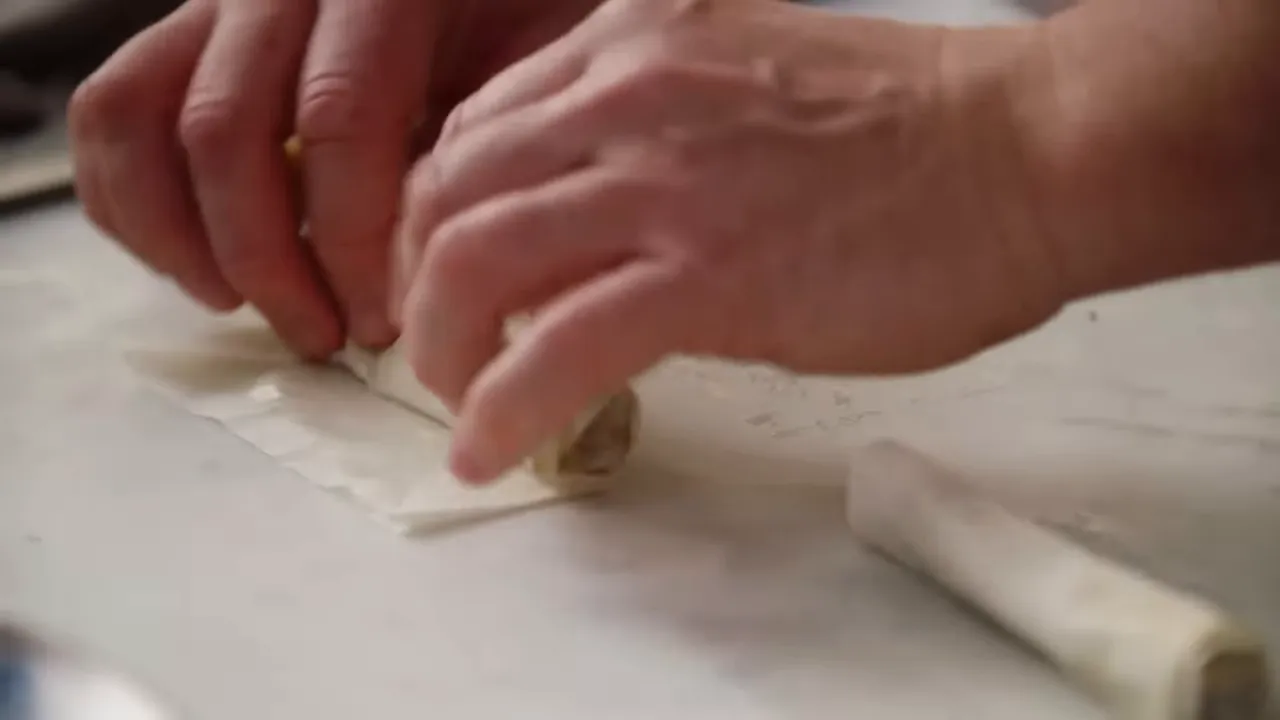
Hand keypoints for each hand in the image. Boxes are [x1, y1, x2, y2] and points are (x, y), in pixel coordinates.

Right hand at [69, 0, 600, 357]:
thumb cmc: (530, 17)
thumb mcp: (545, 61)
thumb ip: (493, 140)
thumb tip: (452, 265)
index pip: (339, 117)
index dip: (351, 239)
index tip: (381, 323)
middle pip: (225, 129)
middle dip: (267, 260)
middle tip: (322, 337)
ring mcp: (221, 4)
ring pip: (140, 119)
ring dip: (181, 240)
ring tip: (246, 308)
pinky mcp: (186, 36)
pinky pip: (114, 111)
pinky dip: (133, 203)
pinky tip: (200, 269)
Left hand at [395, 0, 1065, 482]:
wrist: (1023, 151)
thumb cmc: (910, 130)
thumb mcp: (742, 86)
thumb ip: (651, 129)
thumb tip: (594, 214)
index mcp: (634, 44)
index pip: (475, 128)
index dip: (435, 214)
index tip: (444, 273)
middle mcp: (626, 96)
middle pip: (445, 190)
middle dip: (418, 283)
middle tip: (439, 344)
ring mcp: (662, 184)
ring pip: (472, 262)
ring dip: (440, 349)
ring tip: (455, 402)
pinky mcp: (707, 275)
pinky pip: (556, 350)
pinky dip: (499, 410)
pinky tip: (485, 451)